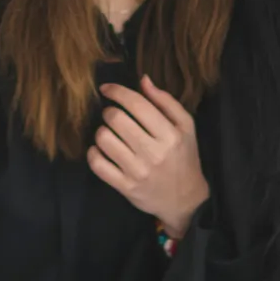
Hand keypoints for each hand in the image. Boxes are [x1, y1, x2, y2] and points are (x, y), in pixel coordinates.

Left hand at [86, 75, 208, 240]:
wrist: (185, 200)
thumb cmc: (184, 157)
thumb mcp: (185, 126)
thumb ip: (165, 101)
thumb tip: (143, 80)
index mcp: (169, 134)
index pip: (137, 104)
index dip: (117, 91)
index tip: (107, 88)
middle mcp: (153, 152)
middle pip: (116, 119)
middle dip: (109, 111)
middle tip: (113, 115)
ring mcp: (137, 171)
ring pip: (104, 140)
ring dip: (101, 131)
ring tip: (109, 133)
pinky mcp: (125, 187)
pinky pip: (98, 165)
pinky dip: (93, 153)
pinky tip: (100, 150)